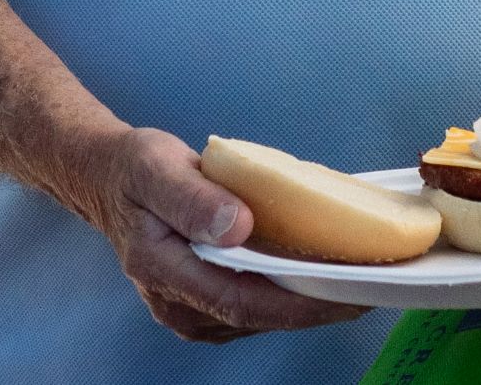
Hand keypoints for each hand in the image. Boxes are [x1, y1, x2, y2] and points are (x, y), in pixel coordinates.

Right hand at [73, 125, 358, 343]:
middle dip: (315, 306)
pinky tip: (317, 269)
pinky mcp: (203, 303)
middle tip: (371, 285)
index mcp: (163, 270)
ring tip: (356, 275)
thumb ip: (193, 198)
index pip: (239, 300)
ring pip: (258, 315)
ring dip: (305, 300)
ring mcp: (191, 311)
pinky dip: (287, 291)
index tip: (343, 294)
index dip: (295, 304)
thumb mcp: (156, 166)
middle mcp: (177, 305)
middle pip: (256, 315)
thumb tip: (239, 227)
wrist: (109, 180)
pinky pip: (252, 304)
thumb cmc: (134, 169)